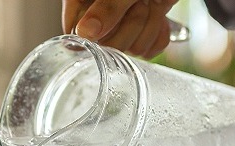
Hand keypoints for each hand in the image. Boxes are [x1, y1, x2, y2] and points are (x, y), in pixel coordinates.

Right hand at [62, 0, 178, 58]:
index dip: (98, 32)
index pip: (77, 34)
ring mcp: (119, 28)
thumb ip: (106, 6)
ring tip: (151, 1)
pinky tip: (156, 12)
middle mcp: (97, 17)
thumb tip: (85, 32)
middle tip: (139, 2)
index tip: (117, 13)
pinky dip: (158, 32)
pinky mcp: (140, 35)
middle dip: (131, 24)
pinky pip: (148, 50)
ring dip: (149, 24)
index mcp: (82, 2)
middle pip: (106, 47)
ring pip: (131, 50)